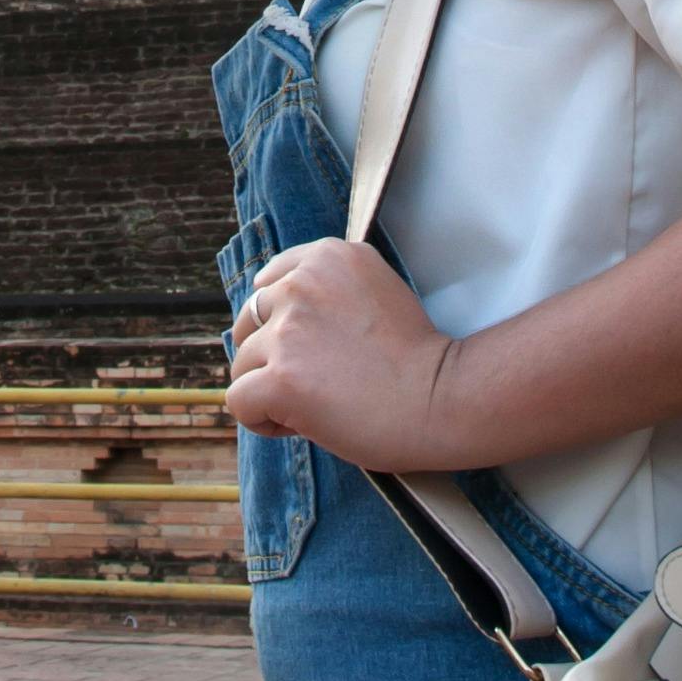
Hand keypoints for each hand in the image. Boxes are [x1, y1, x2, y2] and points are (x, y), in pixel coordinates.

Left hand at [224, 238, 462, 470]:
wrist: (442, 398)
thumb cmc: (416, 358)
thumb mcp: (374, 291)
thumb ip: (327, 289)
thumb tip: (272, 315)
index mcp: (328, 255)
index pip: (269, 283)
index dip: (282, 322)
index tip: (314, 347)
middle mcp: (302, 283)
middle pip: (248, 321)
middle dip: (270, 354)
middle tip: (317, 381)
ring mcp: (288, 330)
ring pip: (242, 364)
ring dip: (269, 389)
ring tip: (315, 405)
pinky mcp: (280, 377)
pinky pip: (239, 400)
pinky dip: (261, 420)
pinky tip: (298, 425)